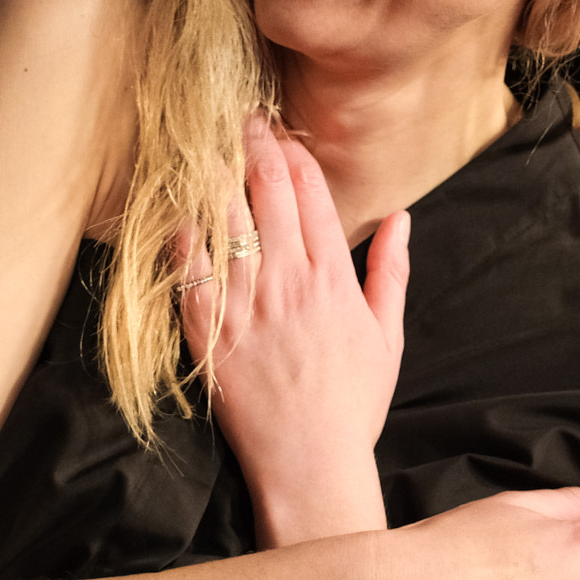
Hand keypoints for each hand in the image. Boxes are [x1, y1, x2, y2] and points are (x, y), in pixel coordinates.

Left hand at [177, 117, 410, 545]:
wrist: (311, 460)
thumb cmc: (353, 403)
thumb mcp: (388, 336)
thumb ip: (391, 272)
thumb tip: (402, 219)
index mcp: (333, 279)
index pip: (312, 196)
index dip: (295, 156)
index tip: (282, 132)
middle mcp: (289, 282)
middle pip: (267, 194)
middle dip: (254, 148)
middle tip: (240, 118)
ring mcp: (247, 306)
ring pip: (226, 222)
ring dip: (215, 176)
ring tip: (205, 143)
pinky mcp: (211, 333)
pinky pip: (190, 272)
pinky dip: (183, 238)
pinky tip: (177, 210)